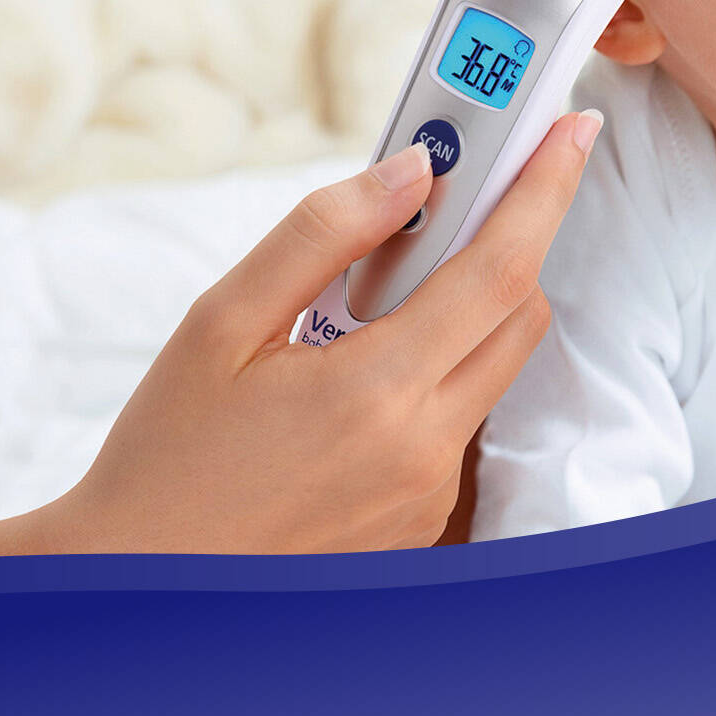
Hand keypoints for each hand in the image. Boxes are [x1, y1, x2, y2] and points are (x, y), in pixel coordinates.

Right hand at [23, 111, 600, 553]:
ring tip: (370, 291)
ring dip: (466, 306)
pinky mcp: (421, 524)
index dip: (545, 188)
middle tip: (452, 196)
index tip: (571, 128)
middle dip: (507, 240)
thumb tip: (412, 172)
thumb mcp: (222, 321)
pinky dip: (436, 368)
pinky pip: (458, 420)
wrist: (144, 587)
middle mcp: (425, 453)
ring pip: (492, 367)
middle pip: (518, 316)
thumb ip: (324, 233)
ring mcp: (429, 497)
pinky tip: (357, 368)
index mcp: (378, 393)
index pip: (500, 270)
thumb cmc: (167, 452)